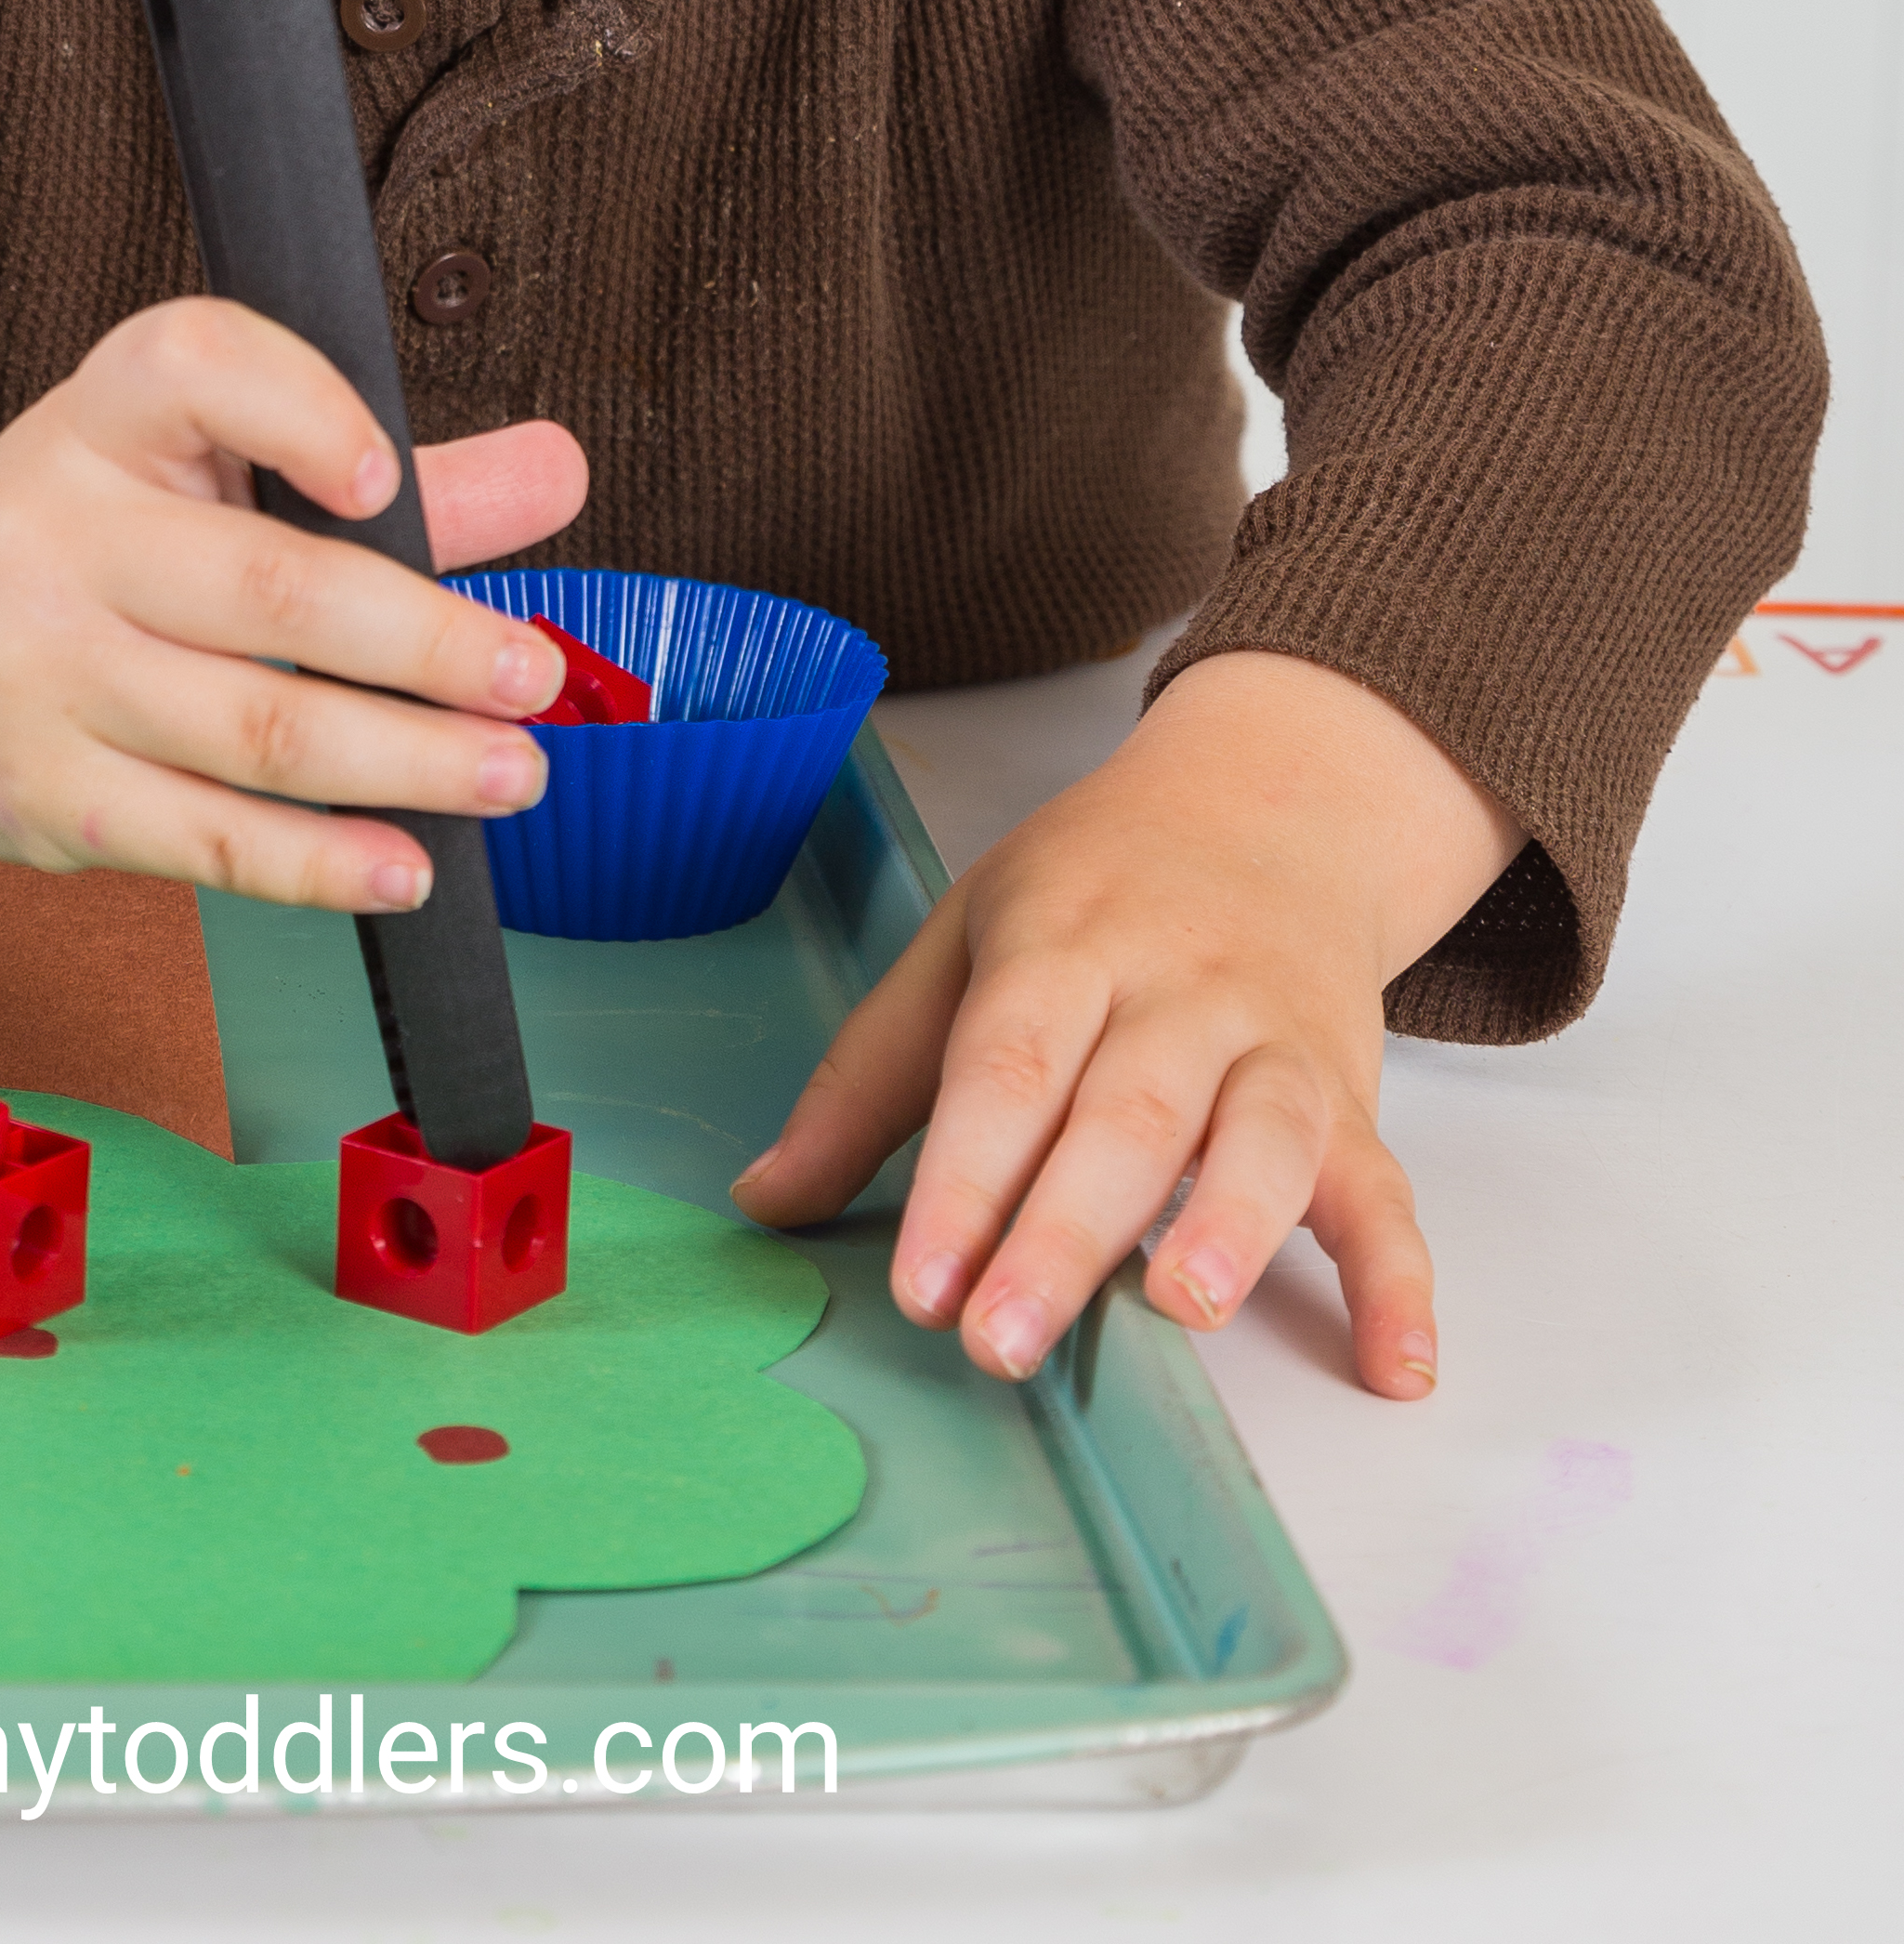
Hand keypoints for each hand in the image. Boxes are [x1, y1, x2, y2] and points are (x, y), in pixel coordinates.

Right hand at [0, 297, 589, 913]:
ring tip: (512, 774)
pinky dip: (321, 864)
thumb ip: (398, 478)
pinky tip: (408, 864)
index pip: (196, 369)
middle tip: (534, 676)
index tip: (386, 476)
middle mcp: (54, 532)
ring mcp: (39, 672)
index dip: (299, 413)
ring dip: (408, 764)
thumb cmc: (99, 542)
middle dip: (426, 644)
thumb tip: (562, 471)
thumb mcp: (212, 468)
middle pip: (270, 588)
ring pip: (257, 730)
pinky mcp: (46, 796)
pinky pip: (206, 840)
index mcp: (102, 416)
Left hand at [731, 651, 1522, 1400]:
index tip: (918, 1285)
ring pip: (1265, 1134)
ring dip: (1232, 1226)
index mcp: (1061, 942)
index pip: (1007, 1062)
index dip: (961, 1177)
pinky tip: (1396, 1364)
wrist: (1269, 804)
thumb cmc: (1094, 888)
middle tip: (1002, 1340)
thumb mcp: (964, 940)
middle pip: (1124, 1114)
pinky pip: (1388, 1189)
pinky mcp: (1353, 1096)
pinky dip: (1402, 1279)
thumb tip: (765, 1199)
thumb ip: (870, 1077)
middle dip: (1061, 1233)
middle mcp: (1177, 988)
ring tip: (1181, 1310)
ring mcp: (1274, 1040)